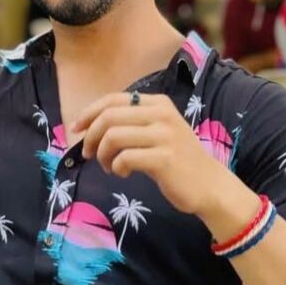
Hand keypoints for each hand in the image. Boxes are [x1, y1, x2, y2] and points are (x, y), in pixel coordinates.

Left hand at [74, 92, 235, 216]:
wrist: (209, 185)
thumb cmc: (178, 160)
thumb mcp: (158, 131)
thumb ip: (131, 123)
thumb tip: (89, 125)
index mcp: (158, 103)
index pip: (113, 99)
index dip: (89, 112)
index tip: (76, 128)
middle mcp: (162, 114)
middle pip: (109, 117)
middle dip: (90, 136)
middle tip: (88, 154)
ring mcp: (164, 135)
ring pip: (113, 136)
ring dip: (102, 154)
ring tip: (108, 166)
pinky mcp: (164, 158)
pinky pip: (124, 158)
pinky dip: (116, 167)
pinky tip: (122, 173)